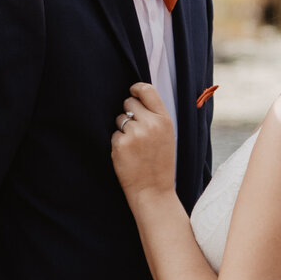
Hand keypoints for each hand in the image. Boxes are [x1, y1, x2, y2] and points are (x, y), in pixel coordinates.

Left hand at [110, 82, 175, 197]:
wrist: (153, 190)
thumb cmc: (160, 163)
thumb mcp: (166, 135)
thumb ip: (155, 116)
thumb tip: (138, 98)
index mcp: (164, 120)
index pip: (147, 90)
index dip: (136, 88)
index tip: (132, 91)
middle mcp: (150, 124)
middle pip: (129, 102)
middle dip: (129, 113)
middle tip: (136, 130)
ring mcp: (134, 134)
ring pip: (119, 119)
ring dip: (122, 129)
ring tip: (134, 146)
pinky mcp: (120, 144)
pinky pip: (113, 134)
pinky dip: (117, 143)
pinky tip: (127, 155)